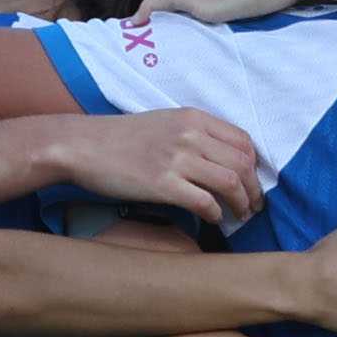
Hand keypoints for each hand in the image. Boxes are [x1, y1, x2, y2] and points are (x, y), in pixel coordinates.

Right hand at [46, 108, 263, 228]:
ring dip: (241, 203)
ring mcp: (177, 159)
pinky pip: (204, 202)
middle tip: (253, 206)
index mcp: (193, 118)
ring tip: (240, 216)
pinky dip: (215, 214)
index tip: (251, 181)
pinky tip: (213, 219)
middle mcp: (190, 135)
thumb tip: (220, 161)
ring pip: (230, 183)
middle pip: (242, 164)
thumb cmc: (120, 138)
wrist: (82, 145)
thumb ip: (194, 135)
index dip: (254, 165)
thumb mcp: (164, 123)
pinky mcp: (162, 184)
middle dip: (254, 189)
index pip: (243, 140)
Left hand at [140, 0, 311, 26]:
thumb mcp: (252, 4)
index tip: (157, 33)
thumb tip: (230, 30)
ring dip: (150, 19)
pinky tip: (134, 24)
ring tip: (134, 38)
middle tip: (143, 43)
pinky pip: (162, 1)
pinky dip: (146, 10)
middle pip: (172, 4)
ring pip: (165, 4)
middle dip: (158, 21)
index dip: (169, 16)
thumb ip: (235, 13)